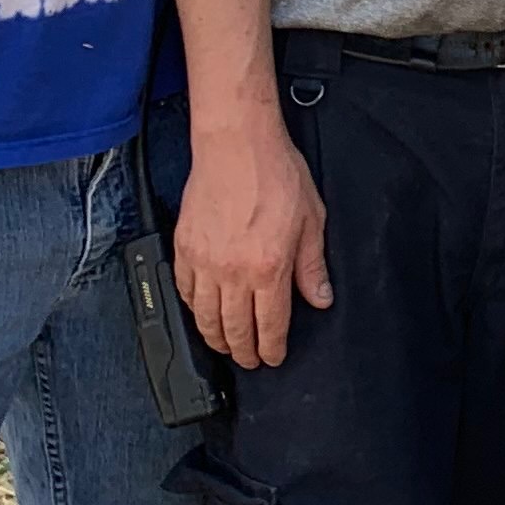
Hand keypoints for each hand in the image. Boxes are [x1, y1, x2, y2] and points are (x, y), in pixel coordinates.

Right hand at [174, 114, 330, 369]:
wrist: (237, 144)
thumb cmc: (276, 174)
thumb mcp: (312, 220)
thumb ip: (312, 265)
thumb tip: (320, 298)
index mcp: (269, 267)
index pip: (270, 324)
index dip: (272, 348)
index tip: (273, 357)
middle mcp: (233, 271)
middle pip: (234, 328)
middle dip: (243, 352)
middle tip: (249, 360)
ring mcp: (204, 261)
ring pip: (204, 316)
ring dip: (215, 337)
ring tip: (224, 345)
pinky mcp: (184, 247)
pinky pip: (184, 290)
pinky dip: (192, 308)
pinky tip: (200, 312)